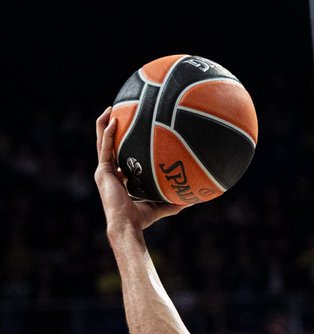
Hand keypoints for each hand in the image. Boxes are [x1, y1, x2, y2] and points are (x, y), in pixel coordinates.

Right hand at [94, 108, 185, 234]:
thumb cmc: (141, 219)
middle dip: (111, 128)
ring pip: (101, 142)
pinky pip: (104, 147)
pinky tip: (114, 120)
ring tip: (111, 109)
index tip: (130, 132)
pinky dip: (108, 133)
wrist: (127, 225)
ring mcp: (104, 171)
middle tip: (118, 112)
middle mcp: (109, 173)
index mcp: (119, 179)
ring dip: (104, 124)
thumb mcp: (160, 206)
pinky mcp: (102, 171)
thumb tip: (193, 201)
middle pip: (108, 145)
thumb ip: (173, 202)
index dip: (122, 145)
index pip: (119, 157)